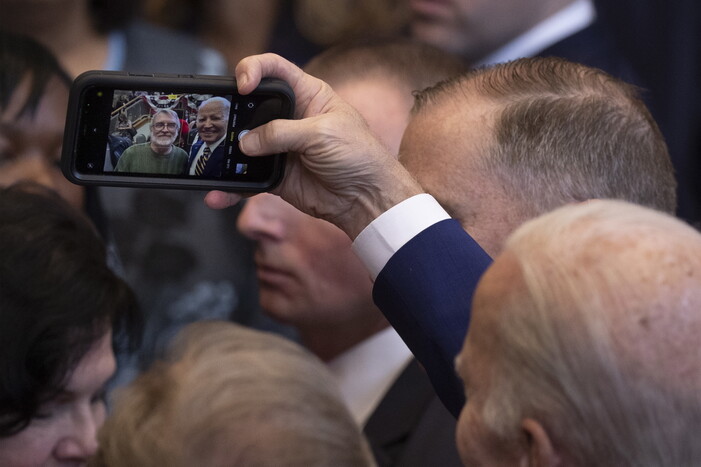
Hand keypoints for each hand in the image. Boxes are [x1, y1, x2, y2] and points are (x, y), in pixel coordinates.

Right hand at [204, 53, 422, 238]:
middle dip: (230, 113)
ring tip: (211, 160)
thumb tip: (246, 143)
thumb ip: (281, 133)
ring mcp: (279, 147)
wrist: (366, 198)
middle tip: (215, 124)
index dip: (254, 69)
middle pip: (250, 106)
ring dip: (225, 153)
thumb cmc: (358, 155)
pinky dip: (231, 187)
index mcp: (306, 95)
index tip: (243, 85)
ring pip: (243, 144)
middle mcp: (289, 118)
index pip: (274, 69)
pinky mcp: (274, 175)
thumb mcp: (322, 134)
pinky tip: (218, 193)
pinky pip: (246, 179)